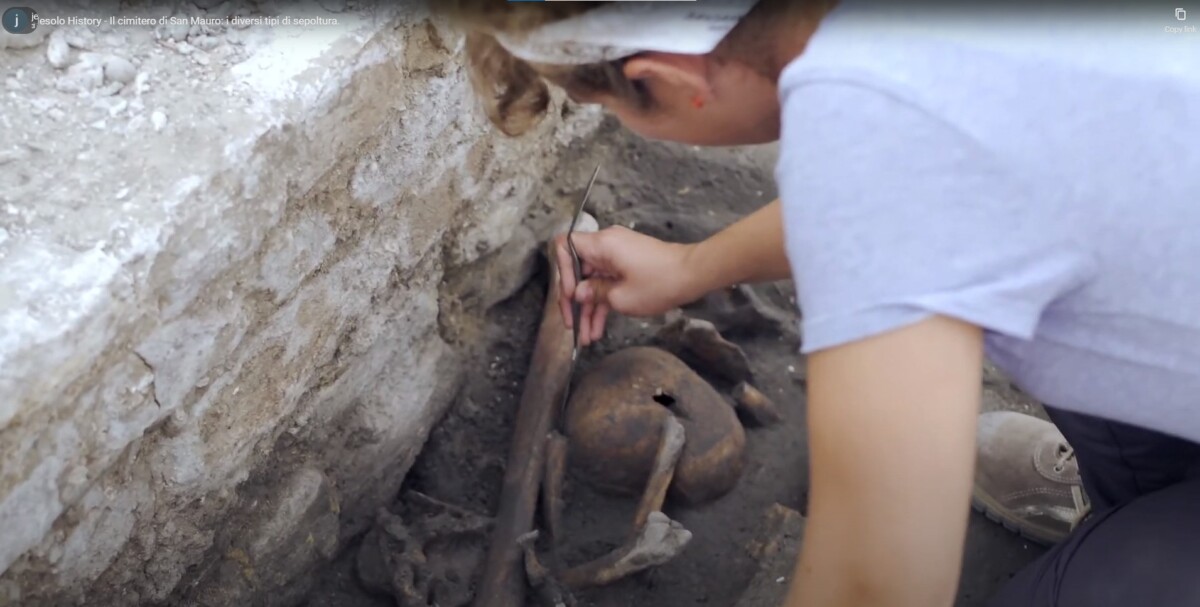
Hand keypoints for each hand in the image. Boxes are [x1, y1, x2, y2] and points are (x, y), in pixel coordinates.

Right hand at [553, 226, 698, 345]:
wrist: (693, 274)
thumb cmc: (659, 283)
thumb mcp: (621, 297)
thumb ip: (594, 293)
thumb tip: (578, 294)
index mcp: (602, 244)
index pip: (565, 245)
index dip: (562, 272)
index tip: (571, 296)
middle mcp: (606, 245)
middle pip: (577, 269)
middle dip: (573, 300)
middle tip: (571, 325)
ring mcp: (617, 255)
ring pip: (592, 281)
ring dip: (588, 308)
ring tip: (586, 337)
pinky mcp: (627, 265)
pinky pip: (607, 283)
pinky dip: (602, 303)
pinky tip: (597, 329)